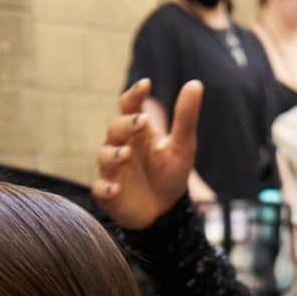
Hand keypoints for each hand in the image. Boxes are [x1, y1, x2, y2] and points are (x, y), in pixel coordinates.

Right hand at [93, 79, 201, 230]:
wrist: (164, 212)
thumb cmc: (170, 173)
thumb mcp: (182, 146)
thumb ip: (185, 117)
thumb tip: (196, 83)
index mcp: (137, 131)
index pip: (129, 106)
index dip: (134, 95)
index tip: (146, 85)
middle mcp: (121, 146)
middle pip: (115, 128)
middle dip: (126, 124)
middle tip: (142, 121)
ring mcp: (112, 170)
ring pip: (104, 156)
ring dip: (114, 154)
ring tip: (127, 154)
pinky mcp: (108, 194)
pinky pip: (100, 189)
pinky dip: (106, 188)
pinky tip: (116, 189)